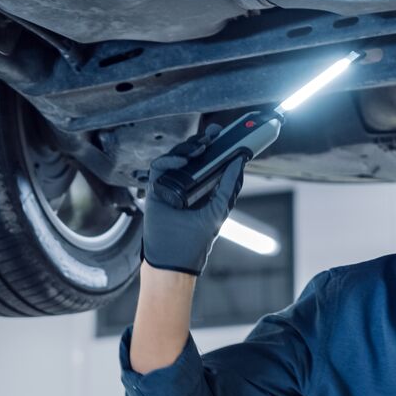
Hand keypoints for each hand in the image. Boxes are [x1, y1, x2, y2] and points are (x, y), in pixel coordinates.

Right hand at [142, 124, 245, 275]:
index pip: (207, 162)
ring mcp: (169, 187)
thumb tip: (239, 164)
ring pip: (175, 158)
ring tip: (200, 148)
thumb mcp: (216, 211)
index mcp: (201, 190)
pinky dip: (169, 161)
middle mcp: (184, 186)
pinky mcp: (155, 190)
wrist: (172, 261)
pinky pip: (159, 168)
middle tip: (214, 135)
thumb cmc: (193, 243)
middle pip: (191, 156)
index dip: (216, 148)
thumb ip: (228, 188)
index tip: (226, 136)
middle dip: (202, 143)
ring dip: (187, 149)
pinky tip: (182, 162)